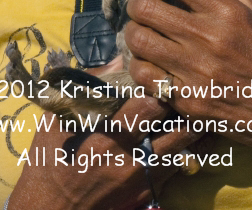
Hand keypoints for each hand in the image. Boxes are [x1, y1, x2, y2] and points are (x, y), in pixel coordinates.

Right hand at [7, 64, 199, 209]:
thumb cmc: (49, 161)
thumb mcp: (58, 120)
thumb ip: (89, 88)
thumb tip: (120, 60)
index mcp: (108, 135)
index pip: (151, 104)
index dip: (164, 84)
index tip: (168, 69)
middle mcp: (131, 158)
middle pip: (178, 125)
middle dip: (188, 102)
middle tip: (195, 83)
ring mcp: (143, 178)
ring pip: (186, 147)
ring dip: (195, 124)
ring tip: (202, 103)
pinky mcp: (148, 192)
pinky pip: (180, 166)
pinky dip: (189, 147)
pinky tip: (195, 131)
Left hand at [126, 0, 251, 203]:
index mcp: (227, 11)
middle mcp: (207, 38)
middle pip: (145, 8)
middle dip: (139, 4)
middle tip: (144, 7)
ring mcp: (195, 73)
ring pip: (138, 42)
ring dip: (135, 34)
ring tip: (144, 34)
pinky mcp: (189, 102)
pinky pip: (145, 78)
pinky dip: (142, 68)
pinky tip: (152, 65)